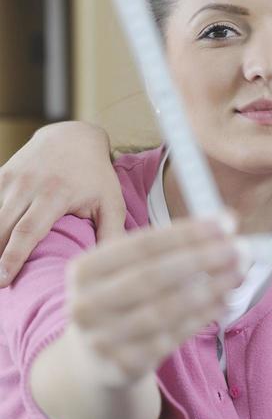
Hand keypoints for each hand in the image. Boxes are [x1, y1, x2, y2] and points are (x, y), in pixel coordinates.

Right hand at [0, 121, 124, 285]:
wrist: (73, 136)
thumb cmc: (95, 175)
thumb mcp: (111, 201)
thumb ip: (112, 233)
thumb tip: (114, 266)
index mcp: (55, 193)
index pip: (27, 231)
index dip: (13, 258)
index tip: (4, 282)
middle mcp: (28, 184)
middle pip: (2, 228)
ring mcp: (12, 178)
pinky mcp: (1, 174)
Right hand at [66, 217, 242, 385]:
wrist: (93, 361)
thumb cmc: (121, 299)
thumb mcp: (126, 270)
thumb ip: (169, 246)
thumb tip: (224, 223)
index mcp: (83, 271)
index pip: (141, 245)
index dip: (186, 233)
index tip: (226, 223)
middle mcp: (86, 305)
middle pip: (153, 276)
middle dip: (202, 259)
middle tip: (241, 248)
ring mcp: (102, 340)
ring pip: (166, 310)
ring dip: (210, 289)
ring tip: (239, 273)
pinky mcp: (124, 366)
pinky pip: (172, 338)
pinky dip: (203, 317)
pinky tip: (224, 301)